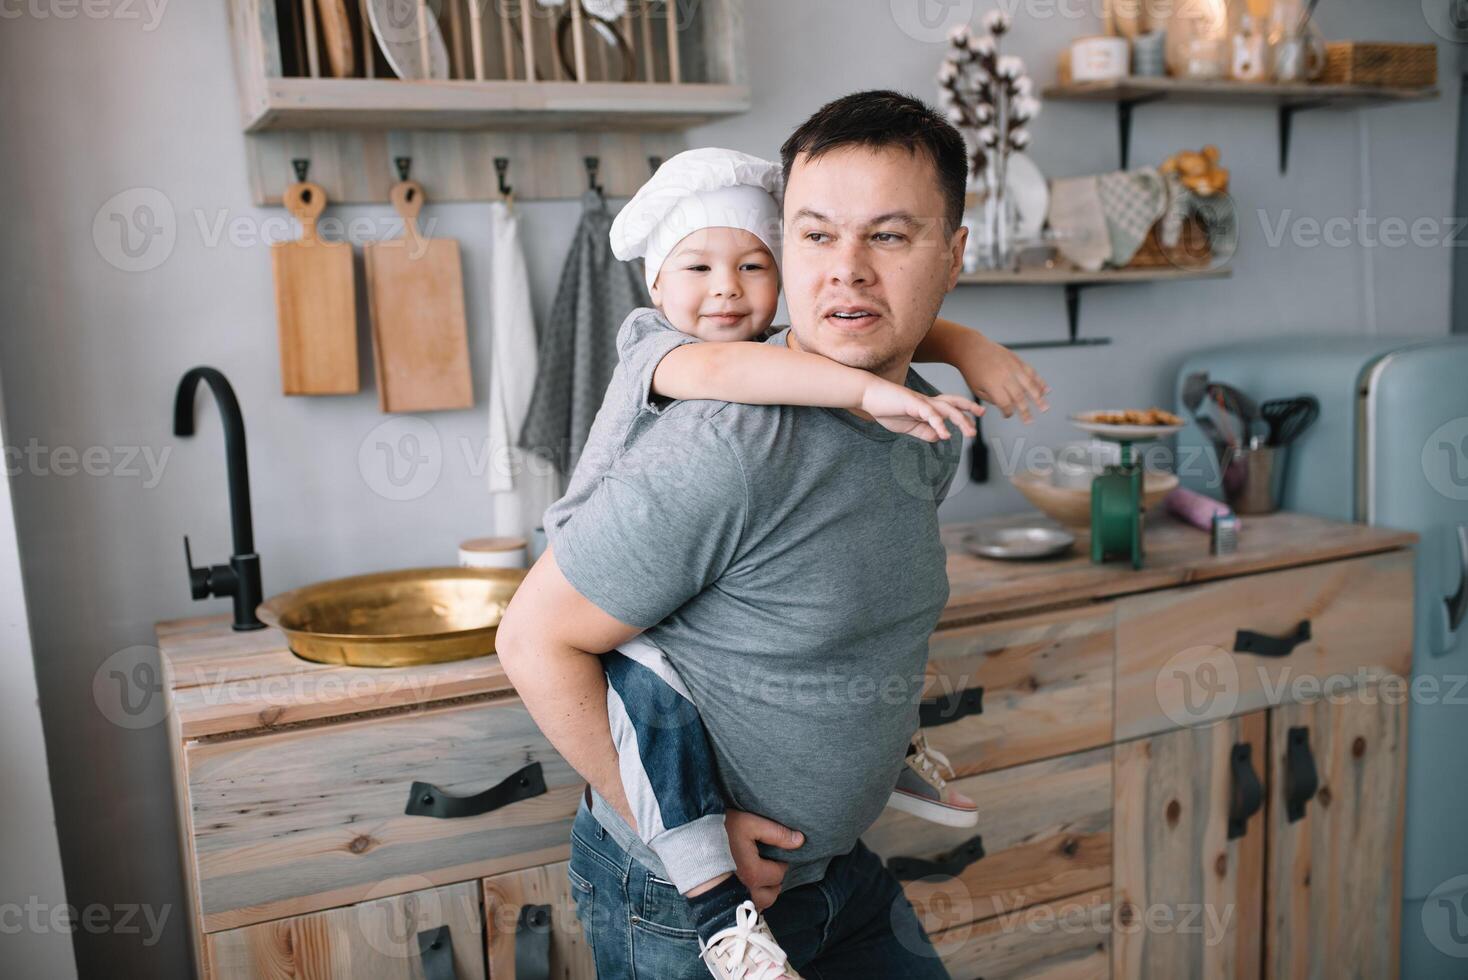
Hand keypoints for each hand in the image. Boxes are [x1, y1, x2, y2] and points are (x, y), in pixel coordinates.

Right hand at [725, 810, 803, 910]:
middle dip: (775, 880)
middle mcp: (745, 890)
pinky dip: (750, 899)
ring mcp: (734, 897)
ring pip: (760, 903)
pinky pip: (745, 907)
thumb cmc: (719, 832)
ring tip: (760, 875)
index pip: (780, 873)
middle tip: (769, 866)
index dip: (781, 862)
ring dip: (764, 892)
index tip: (775, 854)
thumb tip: (800, 841)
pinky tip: (746, 884)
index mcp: (754, 873)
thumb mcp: (750, 824)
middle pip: (772, 893)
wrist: (690, 841)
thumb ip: (776, 833)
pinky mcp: (724, 900)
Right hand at [860, 378, 982, 442]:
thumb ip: (923, 432)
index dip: (964, 411)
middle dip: (969, 408)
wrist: (868, 396)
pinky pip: (930, 415)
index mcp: (926, 406)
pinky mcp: (913, 404)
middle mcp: (927, 402)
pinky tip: (945, 434)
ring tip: (970, 432)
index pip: (950, 407)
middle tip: (982, 415)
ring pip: (947, 409)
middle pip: (954, 403)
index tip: (976, 418)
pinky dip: (939, 424)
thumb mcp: (907, 426)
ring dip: (960, 420)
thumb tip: (939, 437)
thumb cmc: (885, 408)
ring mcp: (921, 402)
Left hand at [959, 334, 1050, 421]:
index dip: (1008, 412)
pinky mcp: (1017, 360)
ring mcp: (1013, 367)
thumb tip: (1006, 405)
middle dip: (1026, 411)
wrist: (972, 348)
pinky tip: (1046, 390)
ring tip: (1045, 408)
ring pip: (1029, 384)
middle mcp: (1005, 376)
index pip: (1005, 403)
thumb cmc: (972, 369)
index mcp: (993, 385)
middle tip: (1030, 421)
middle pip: (1019, 396)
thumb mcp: (976, 388)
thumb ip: (991, 399)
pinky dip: (1040, 382)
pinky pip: (1031, 372)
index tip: (1008, 415)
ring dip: (1039, 397)